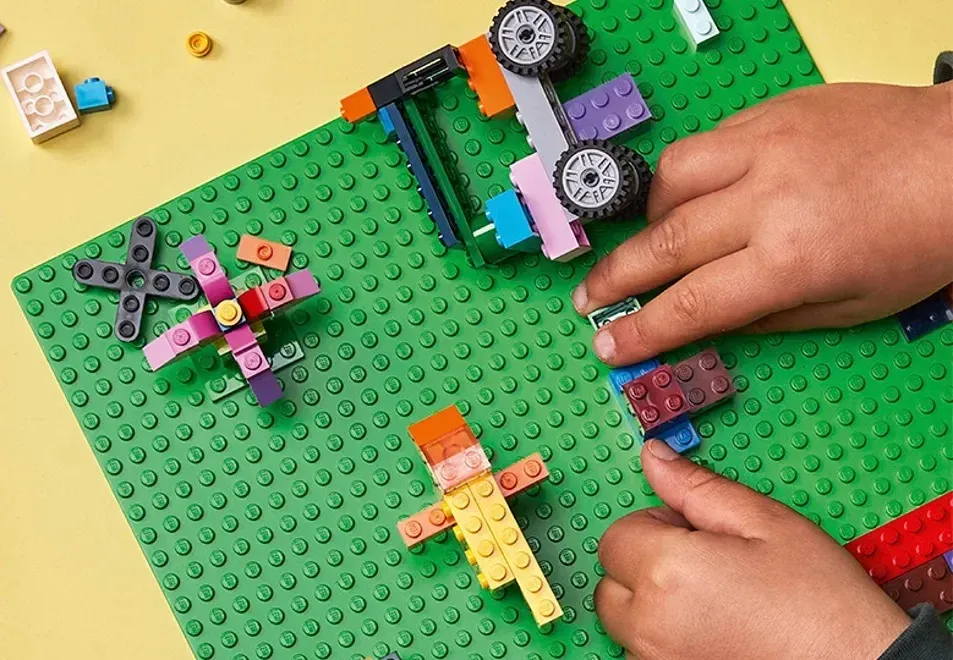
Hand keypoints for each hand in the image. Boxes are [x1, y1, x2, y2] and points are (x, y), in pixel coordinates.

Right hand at [573, 82, 952, 365]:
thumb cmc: (923, 237)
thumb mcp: (854, 305)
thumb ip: (771, 316)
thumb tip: (710, 322)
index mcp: (792, 259)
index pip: (691, 305)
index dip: (642, 331)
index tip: (610, 345)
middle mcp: (767, 199)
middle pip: (663, 243)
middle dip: (616, 278)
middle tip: (588, 300)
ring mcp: (766, 146)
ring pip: (670, 180)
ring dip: (645, 219)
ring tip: (643, 244)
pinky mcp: (771, 115)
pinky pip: (703, 144)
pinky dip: (683, 177)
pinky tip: (688, 196)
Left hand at [594, 440, 910, 659]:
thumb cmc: (821, 602)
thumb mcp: (765, 522)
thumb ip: (696, 487)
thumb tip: (654, 458)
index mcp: (668, 572)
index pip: (616, 536)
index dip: (655, 527)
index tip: (693, 533)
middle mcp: (651, 624)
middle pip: (613, 581)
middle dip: (646, 564)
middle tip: (705, 565)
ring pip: (628, 620)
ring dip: (654, 603)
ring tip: (717, 599)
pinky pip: (646, 652)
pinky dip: (667, 637)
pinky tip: (715, 629)